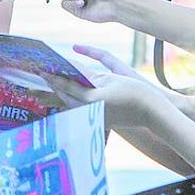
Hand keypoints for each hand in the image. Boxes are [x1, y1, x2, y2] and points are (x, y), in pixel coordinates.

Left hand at [44, 46, 159, 128]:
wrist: (151, 112)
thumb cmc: (134, 91)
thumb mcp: (111, 78)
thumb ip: (91, 75)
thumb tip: (75, 72)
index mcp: (92, 98)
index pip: (67, 86)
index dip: (53, 78)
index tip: (42, 71)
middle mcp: (91, 111)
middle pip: (66, 98)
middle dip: (54, 88)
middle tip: (43, 79)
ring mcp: (96, 118)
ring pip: (72, 106)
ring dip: (62, 96)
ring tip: (53, 87)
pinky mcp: (101, 122)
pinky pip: (81, 111)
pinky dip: (73, 102)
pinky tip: (70, 97)